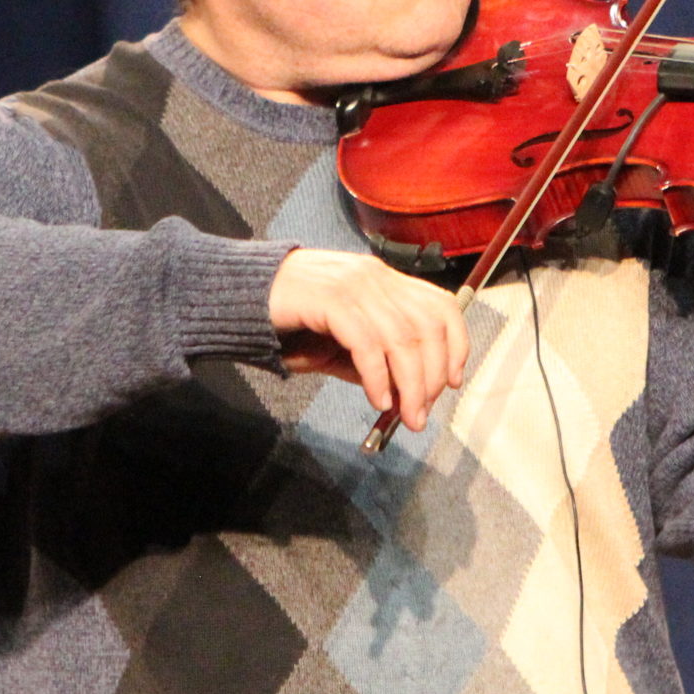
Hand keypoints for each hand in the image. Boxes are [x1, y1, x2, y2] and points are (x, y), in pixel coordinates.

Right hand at [267, 248, 468, 431]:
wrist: (237, 296)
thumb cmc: (290, 320)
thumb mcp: (342, 343)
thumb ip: (375, 361)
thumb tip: (408, 395)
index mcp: (383, 280)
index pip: (441, 305)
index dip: (456, 345)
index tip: (453, 382)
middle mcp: (374, 276)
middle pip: (427, 327)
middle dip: (432, 377)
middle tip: (422, 414)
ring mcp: (353, 283)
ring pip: (402, 337)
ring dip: (410, 385)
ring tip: (406, 416)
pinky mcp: (330, 297)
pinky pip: (367, 342)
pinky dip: (377, 376)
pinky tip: (377, 399)